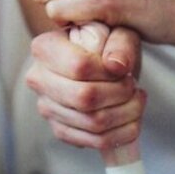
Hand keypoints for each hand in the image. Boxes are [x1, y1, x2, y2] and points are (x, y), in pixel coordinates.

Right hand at [24, 26, 146, 149]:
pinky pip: (94, 141)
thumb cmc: (105, 44)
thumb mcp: (118, 31)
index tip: (123, 68)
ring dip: (126, 113)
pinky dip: (122, 133)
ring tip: (136, 99)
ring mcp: (47, 108)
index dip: (109, 71)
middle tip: (133, 86)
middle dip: (120, 94)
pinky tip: (130, 117)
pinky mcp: (60, 129)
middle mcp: (38, 79)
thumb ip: (120, 43)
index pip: (78, 66)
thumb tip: (117, 66)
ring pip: (93, 122)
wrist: (97, 63)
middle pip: (84, 98)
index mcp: (44, 48)